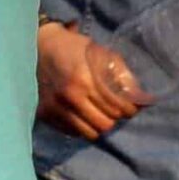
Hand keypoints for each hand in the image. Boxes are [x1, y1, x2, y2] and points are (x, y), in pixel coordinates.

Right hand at [35, 22, 139, 141]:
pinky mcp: (45, 115)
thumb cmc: (72, 47)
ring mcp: (55, 108)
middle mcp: (69, 97)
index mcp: (84, 80)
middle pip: (105, 124)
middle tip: (115, 109)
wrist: (37, 46)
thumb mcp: (99, 52)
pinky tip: (82, 113)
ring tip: (99, 113)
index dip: (129, 110)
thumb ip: (120, 73)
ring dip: (98, 124)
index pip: (116, 108)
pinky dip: (82, 126)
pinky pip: (73, 133)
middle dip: (114, 117)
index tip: (132, 107)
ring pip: (90, 133)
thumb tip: (141, 97)